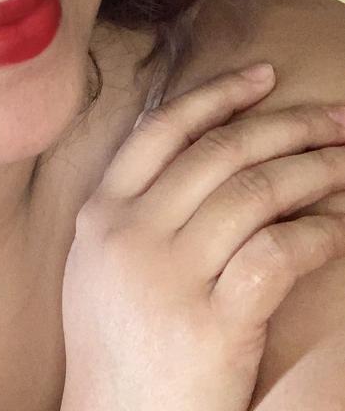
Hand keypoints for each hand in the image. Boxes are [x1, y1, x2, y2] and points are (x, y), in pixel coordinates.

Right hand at [59, 63, 344, 410]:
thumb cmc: (116, 345)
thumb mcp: (101, 264)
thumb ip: (135, 206)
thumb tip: (201, 151)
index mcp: (102, 212)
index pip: (165, 129)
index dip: (219, 95)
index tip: (265, 76)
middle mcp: (130, 231)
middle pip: (221, 153)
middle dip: (288, 126)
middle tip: (337, 118)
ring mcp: (168, 274)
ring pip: (255, 193)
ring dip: (314, 172)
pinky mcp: (212, 322)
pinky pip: (279, 253)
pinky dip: (319, 233)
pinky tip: (341, 227)